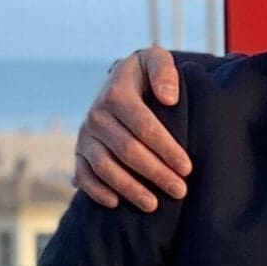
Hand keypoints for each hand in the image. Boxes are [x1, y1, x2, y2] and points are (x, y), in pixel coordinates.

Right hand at [75, 46, 191, 211]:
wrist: (120, 83)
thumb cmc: (146, 76)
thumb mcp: (155, 60)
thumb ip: (163, 70)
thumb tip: (168, 97)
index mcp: (116, 93)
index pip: (143, 125)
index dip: (166, 148)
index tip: (187, 168)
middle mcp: (96, 115)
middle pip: (128, 150)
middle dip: (156, 173)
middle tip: (180, 190)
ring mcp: (86, 135)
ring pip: (105, 167)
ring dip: (129, 188)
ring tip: (154, 205)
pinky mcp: (80, 151)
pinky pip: (83, 174)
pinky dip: (96, 190)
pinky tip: (115, 203)